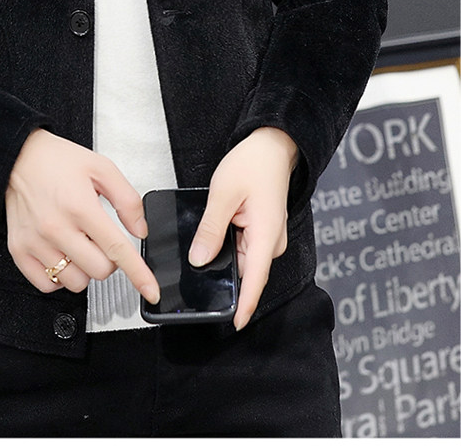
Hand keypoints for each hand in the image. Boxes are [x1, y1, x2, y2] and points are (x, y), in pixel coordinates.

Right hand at [4, 129, 159, 303]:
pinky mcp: (19, 250)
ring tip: (78, 244)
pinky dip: (59, 277)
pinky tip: (62, 255)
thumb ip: (127, 199)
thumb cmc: (57, 161)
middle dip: (108, 259)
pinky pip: (47, 285)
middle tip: (100, 239)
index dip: (138, 273)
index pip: (116, 249)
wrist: (17, 157)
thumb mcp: (102, 168)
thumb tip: (140, 230)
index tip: (150, 290)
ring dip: (84, 269)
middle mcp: (57, 228)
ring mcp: (36, 242)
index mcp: (80, 207)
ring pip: (75, 282)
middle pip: (99, 271)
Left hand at [188, 127, 298, 330]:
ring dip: (223, 260)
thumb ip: (210, 229)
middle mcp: (271, 242)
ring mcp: (267, 237)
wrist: (272, 145)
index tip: (235, 324)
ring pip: (241, 260)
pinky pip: (243, 248)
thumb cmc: (252, 164)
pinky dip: (227, 247)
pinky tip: (213, 239)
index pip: (254, 280)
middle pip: (245, 272)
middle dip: (223, 279)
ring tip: (204, 248)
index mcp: (265, 235)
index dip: (244, 304)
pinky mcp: (261, 231)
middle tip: (197, 274)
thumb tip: (199, 259)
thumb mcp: (223, 194)